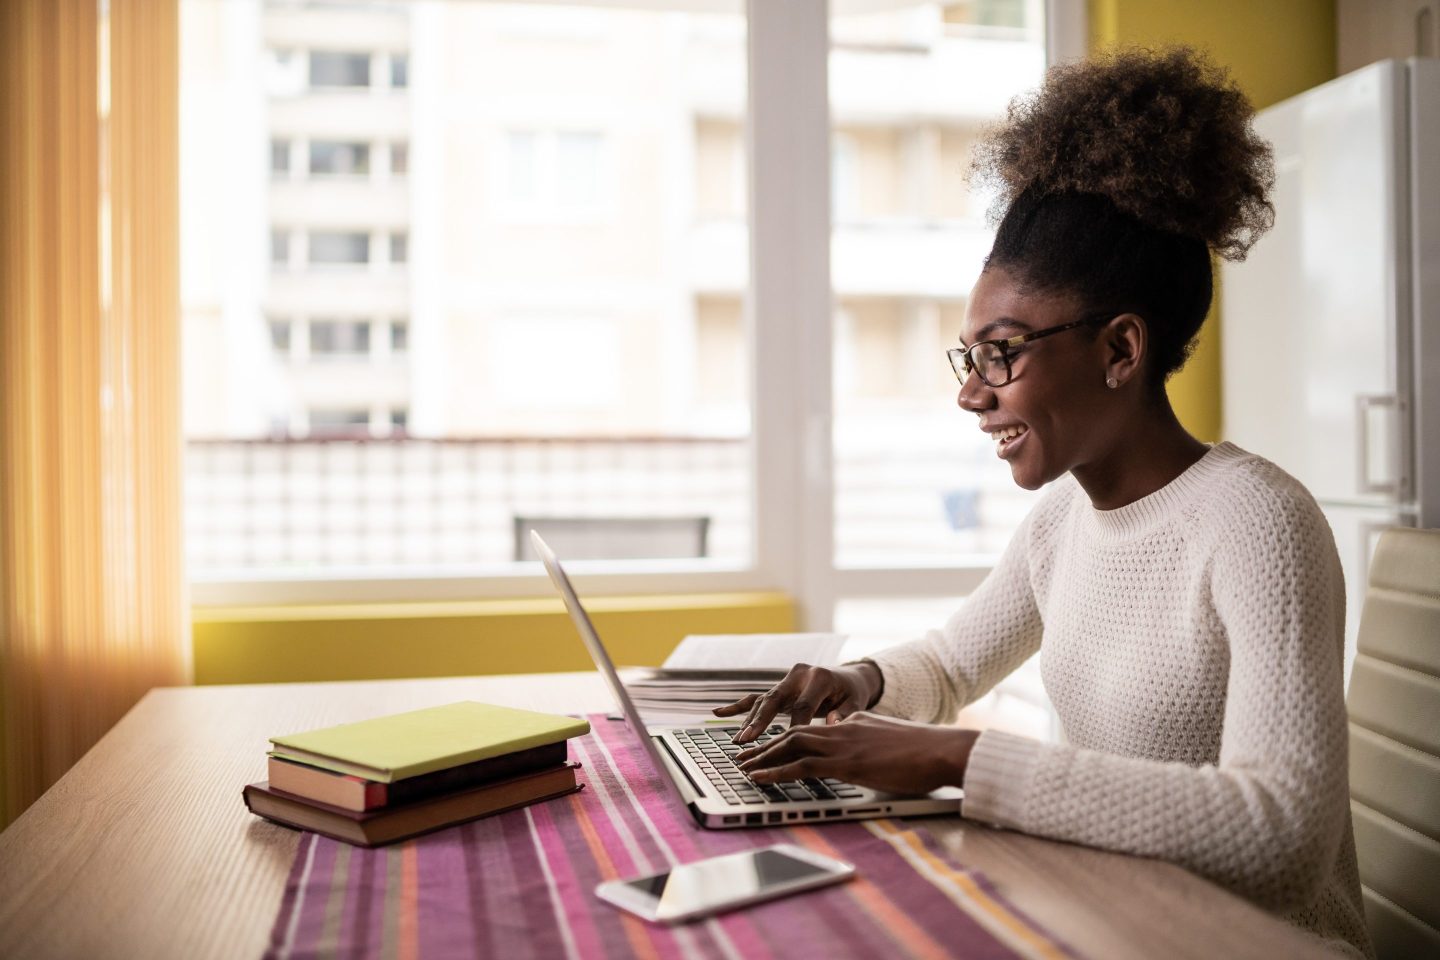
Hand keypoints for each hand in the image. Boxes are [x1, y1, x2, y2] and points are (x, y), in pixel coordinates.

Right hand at [712, 661, 882, 743]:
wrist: (848, 677)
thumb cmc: (852, 694)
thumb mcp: (856, 702)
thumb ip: (845, 714)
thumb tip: (833, 724)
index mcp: (819, 678)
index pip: (804, 705)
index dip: (796, 727)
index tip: (787, 747)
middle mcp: (798, 675)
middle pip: (775, 699)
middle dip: (760, 721)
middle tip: (747, 740)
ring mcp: (785, 680)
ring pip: (763, 700)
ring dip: (749, 721)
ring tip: (739, 741)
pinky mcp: (779, 687)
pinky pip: (755, 697)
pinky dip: (737, 706)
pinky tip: (718, 713)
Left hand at [734, 712, 978, 794]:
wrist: (942, 749)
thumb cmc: (926, 753)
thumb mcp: (892, 745)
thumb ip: (873, 748)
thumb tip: (866, 760)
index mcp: (855, 722)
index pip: (814, 730)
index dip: (788, 739)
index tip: (772, 749)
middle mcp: (843, 728)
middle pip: (794, 733)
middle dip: (765, 745)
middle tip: (744, 755)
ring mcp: (843, 744)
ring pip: (790, 745)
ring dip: (762, 757)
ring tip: (742, 767)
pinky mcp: (845, 763)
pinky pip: (800, 765)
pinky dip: (774, 771)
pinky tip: (759, 778)